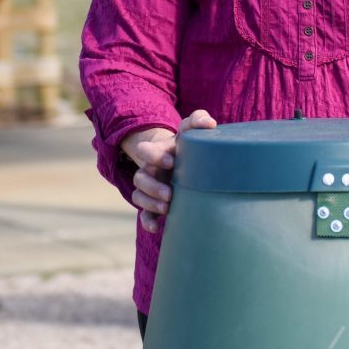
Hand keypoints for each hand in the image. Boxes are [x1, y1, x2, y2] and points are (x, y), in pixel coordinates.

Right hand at [119, 110, 217, 232]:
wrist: (185, 161)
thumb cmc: (188, 145)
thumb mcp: (191, 130)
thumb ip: (198, 120)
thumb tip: (210, 124)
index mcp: (157, 152)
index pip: (145, 151)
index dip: (154, 156)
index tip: (172, 161)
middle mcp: (151, 171)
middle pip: (139, 178)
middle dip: (152, 186)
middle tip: (170, 192)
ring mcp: (151, 188)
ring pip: (138, 196)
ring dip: (150, 203)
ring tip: (168, 207)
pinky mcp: (155, 204)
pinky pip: (144, 215)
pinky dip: (148, 221)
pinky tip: (157, 228)